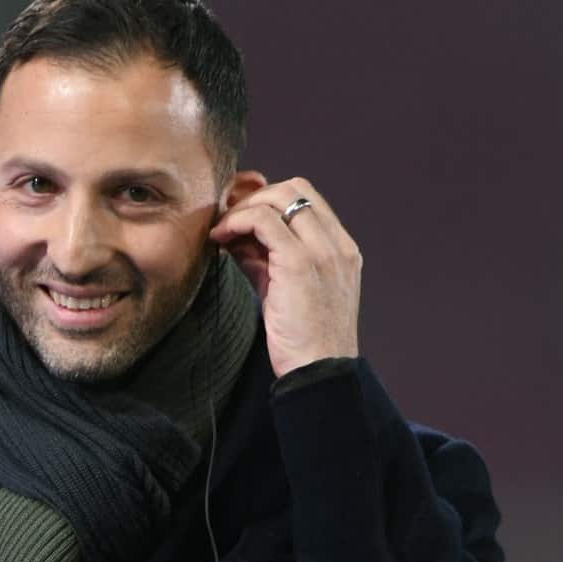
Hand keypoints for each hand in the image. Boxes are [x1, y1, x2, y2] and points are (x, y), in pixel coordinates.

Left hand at [209, 177, 361, 377]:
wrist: (318, 372)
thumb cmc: (303, 340)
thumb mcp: (286, 290)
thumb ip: (267, 259)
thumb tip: (235, 236)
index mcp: (342, 250)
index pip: (307, 200)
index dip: (270, 200)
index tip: (241, 217)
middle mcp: (337, 245)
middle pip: (294, 188)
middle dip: (256, 196)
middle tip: (227, 217)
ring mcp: (322, 251)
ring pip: (279, 197)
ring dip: (242, 207)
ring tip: (221, 230)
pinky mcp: (300, 263)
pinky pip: (262, 220)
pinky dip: (236, 221)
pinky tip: (220, 239)